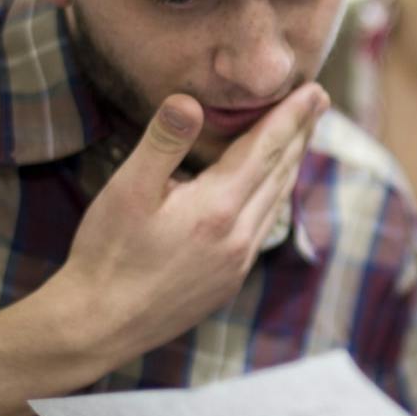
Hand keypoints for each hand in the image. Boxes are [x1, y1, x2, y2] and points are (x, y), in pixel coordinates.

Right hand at [40, 85, 326, 371]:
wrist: (98, 325)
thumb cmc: (108, 253)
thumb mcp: (127, 190)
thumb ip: (163, 142)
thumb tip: (190, 100)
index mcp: (218, 207)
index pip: (267, 148)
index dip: (291, 116)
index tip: (315, 90)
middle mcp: (239, 236)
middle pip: (280, 173)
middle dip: (300, 134)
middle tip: (318, 103)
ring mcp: (237, 263)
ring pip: (275, 203)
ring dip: (290, 166)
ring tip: (300, 139)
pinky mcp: (228, 282)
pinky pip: (263, 228)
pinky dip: (273, 198)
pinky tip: (269, 193)